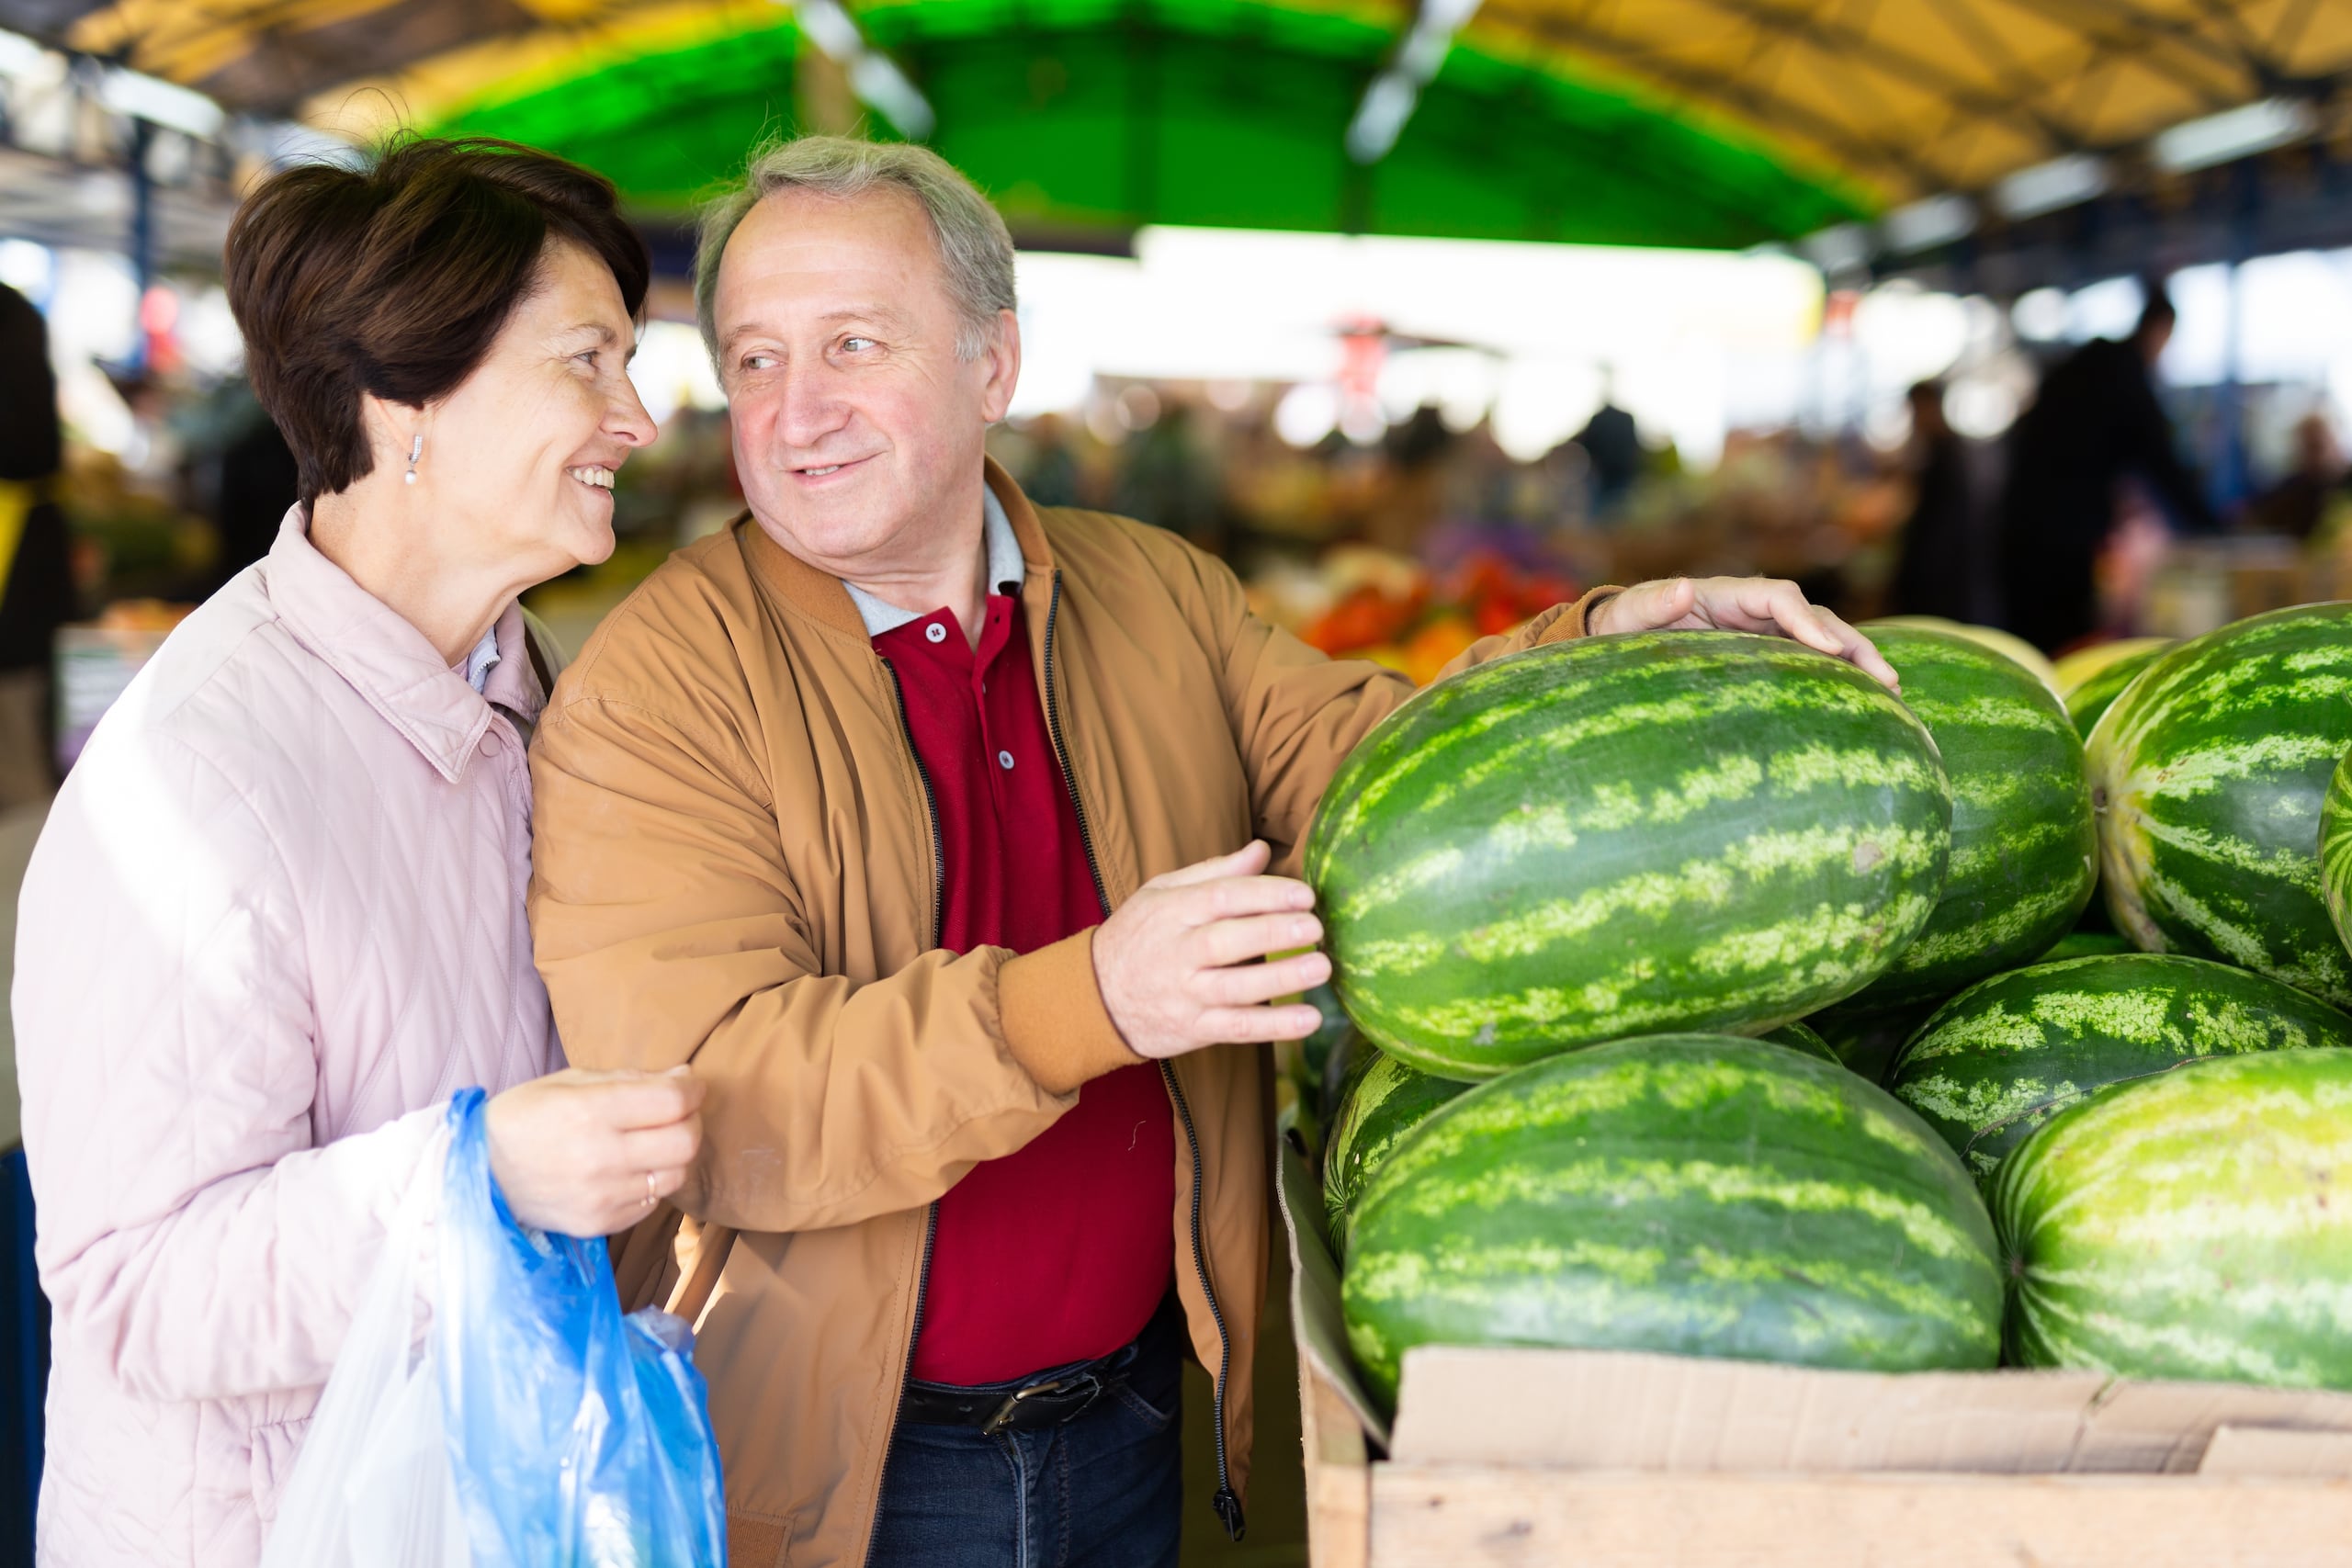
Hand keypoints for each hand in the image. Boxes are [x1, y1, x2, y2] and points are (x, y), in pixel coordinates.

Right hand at [485, 1066, 705, 1236]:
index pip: (671, 1101)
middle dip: (692, 1121)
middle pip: (685, 1142)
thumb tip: (684, 1079)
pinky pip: (651, 1203)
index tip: (689, 1086)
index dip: (692, 1089)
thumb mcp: (569, 1081)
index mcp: (590, 1111)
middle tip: (679, 1114)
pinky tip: (631, 1170)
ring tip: (655, 1143)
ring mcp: (601, 1196)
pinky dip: (652, 1184)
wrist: (477, 1173)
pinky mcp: (598, 1224)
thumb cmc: (525, 1117)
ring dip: (675, 1156)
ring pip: (676, 1176)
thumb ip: (630, 1079)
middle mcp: (600, 1157)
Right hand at [1094, 840, 1330, 1059]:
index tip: (1305, 894)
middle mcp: (1178, 953)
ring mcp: (1186, 994)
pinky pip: (1237, 1028)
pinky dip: (1275, 1027)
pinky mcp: (1194, 1029)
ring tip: (1321, 968)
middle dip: (1273, 932)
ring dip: (1281, 979)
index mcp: (1173, 912)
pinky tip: (1310, 1020)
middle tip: (1315, 926)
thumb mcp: (1163, 893)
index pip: (1221, 897)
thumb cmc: (1140, 935)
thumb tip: (1262, 850)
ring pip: (1235, 987)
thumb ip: (1216, 873)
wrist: (1095, 998)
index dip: (1265, 894)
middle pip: (1227, 941)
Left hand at [1591, 576, 1899, 690]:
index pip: (1778, 598)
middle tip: (1885, 676)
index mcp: (1724, 595)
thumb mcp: (1627, 616)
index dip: (1807, 620)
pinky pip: (1806, 663)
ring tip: (1890, 690)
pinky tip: (1864, 704)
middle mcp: (1750, 610)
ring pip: (1819, 641)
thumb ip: (1651, 603)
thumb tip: (1683, 589)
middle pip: (1812, 618)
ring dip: (1855, 661)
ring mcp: (1760, 634)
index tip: (1828, 647)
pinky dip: (1835, 678)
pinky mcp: (1763, 657)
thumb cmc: (1621, 627)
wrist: (1621, 640)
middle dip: (1850, 643)